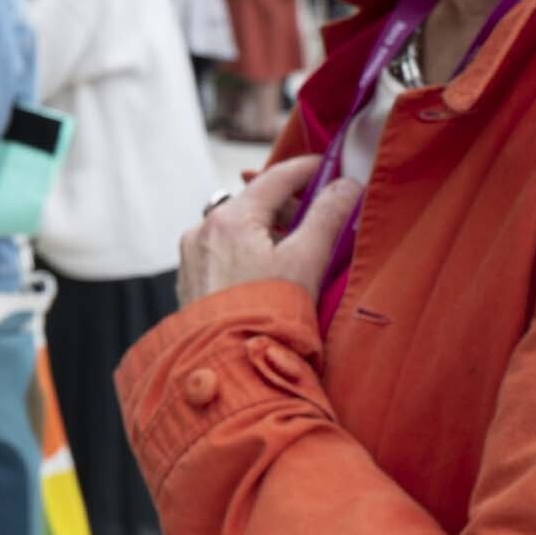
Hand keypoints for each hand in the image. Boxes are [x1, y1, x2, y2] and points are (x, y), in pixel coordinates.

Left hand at [178, 154, 338, 302]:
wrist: (226, 366)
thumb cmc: (267, 313)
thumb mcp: (306, 262)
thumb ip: (328, 218)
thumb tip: (346, 186)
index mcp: (231, 218)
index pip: (276, 178)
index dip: (308, 170)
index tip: (332, 168)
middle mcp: (203, 230)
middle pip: (255, 203)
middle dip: (289, 206)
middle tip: (320, 218)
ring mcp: (192, 255)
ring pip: (237, 227)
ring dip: (267, 231)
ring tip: (295, 253)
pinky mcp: (189, 279)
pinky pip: (223, 251)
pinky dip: (247, 251)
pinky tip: (266, 274)